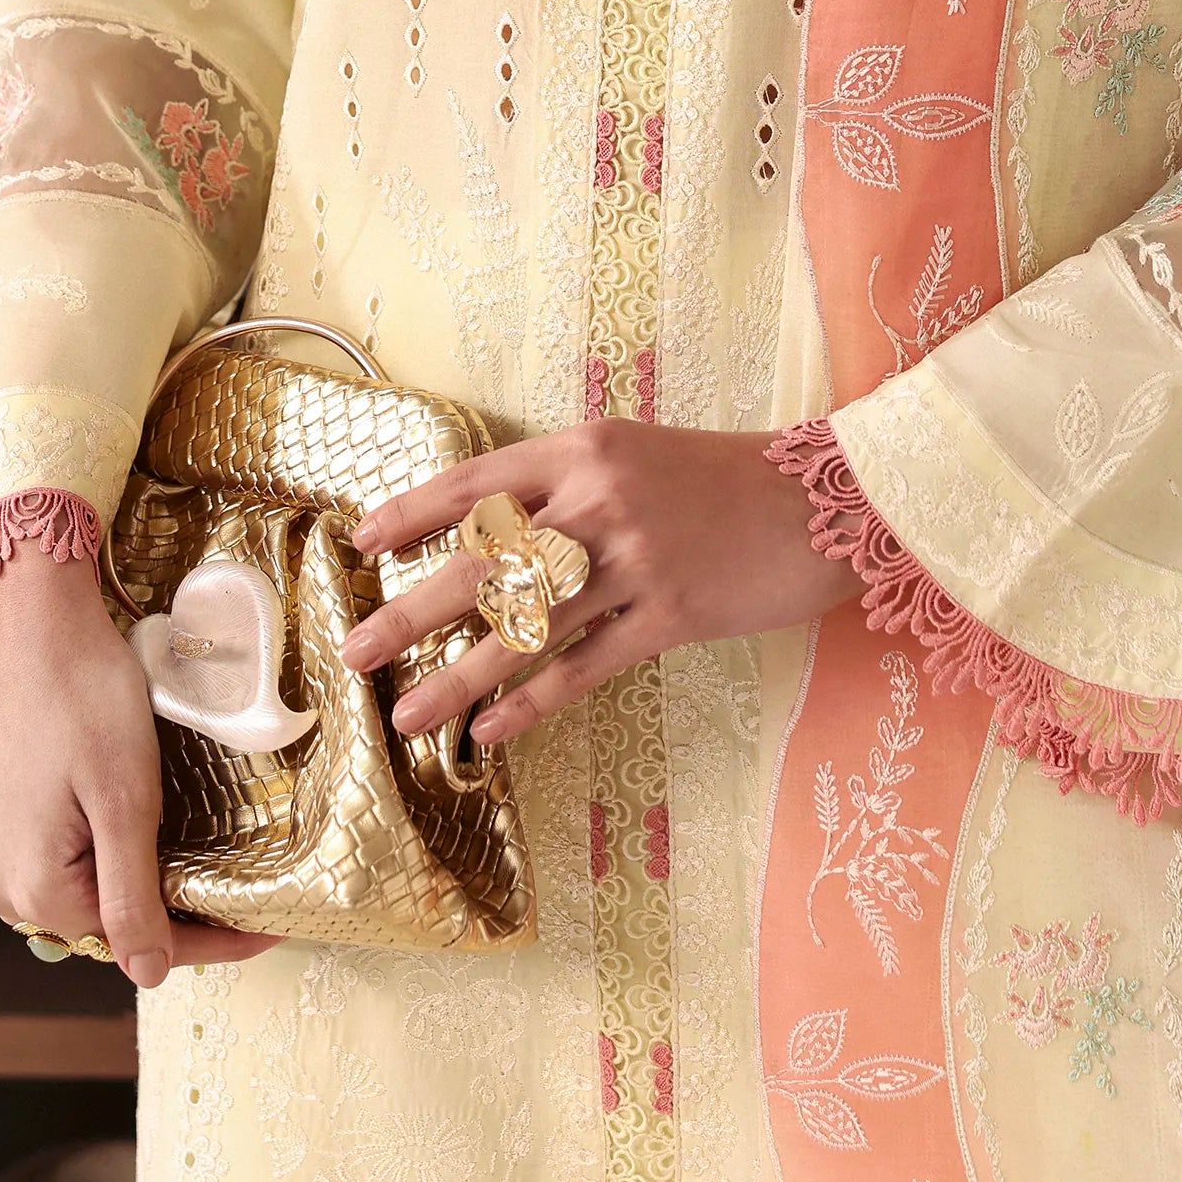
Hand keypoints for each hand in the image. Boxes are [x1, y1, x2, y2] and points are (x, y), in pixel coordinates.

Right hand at [0, 543, 275, 986]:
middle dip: (160, 906)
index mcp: (30, 888)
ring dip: (114, 879)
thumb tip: (150, 975)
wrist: (38, 624)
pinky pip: (34, 858)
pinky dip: (77, 852)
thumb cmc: (88, 697)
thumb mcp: (127, 800)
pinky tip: (110, 829)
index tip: (265, 932)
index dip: (207, 938)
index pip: (132, 936)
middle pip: (95, 917)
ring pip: (65, 889)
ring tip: (181, 862)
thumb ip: (134, 895)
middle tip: (232, 894)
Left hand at [342, 422, 860, 751]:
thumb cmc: (726, 478)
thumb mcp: (638, 458)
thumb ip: (570, 486)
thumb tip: (490, 534)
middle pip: (485, 560)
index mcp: (586, 448)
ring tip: (407, 715)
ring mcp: (636, 559)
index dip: (415, 511)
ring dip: (459, 677)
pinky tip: (493, 732)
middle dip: (411, 610)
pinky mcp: (672, 615)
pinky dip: (534, 702)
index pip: (479, 480)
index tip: (361, 539)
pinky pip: (586, 666)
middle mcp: (600, 497)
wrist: (826, 500)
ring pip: (526, 625)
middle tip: (355, 650)